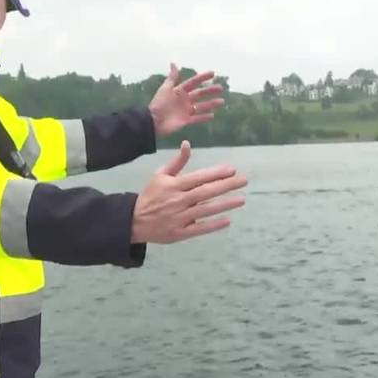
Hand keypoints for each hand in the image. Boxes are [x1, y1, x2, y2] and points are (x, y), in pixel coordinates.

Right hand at [131, 141, 245, 243]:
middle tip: (243, 181)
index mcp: (173, 186)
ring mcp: (179, 218)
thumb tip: (188, 144)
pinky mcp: (179, 233)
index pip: (198, 178)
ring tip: (241, 199)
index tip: (232, 170)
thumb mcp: (160, 175)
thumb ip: (177, 162)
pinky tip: (227, 220)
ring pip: (205, 210)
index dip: (215, 173)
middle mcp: (177, 201)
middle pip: (205, 192)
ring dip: (225, 204)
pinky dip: (213, 225)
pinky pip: (199, 229)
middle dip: (226, 186)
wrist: (134, 221)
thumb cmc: (151, 196)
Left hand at [148, 63, 224, 136]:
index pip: (193, 82)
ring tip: (221, 101)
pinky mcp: (185, 121)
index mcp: (179, 91)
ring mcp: (185, 110)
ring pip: (201, 106)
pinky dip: (204, 117)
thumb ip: (172, 77)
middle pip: (199, 94)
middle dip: (210, 91)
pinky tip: (212, 115)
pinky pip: (197, 118)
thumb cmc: (158, 104)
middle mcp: (184, 100)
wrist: (153, 121)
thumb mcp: (165, 88)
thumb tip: (173, 63)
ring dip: (211, 104)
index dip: (202, 77)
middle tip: (220, 88)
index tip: (213, 73)